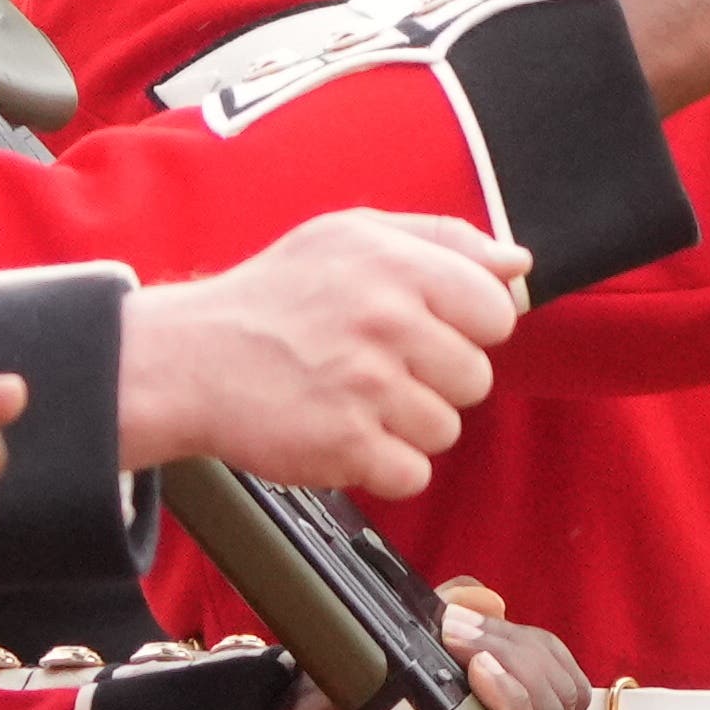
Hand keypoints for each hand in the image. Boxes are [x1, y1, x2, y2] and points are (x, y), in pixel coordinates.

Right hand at [118, 210, 521, 495]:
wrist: (191, 358)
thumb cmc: (277, 295)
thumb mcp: (353, 235)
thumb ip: (444, 240)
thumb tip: (518, 264)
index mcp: (397, 264)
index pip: (497, 311)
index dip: (469, 327)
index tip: (426, 329)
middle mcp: (387, 321)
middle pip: (477, 378)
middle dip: (436, 380)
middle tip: (377, 367)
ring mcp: (367, 387)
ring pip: (447, 429)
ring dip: (407, 425)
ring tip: (353, 398)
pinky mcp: (346, 446)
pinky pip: (413, 473)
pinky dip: (383, 466)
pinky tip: (344, 433)